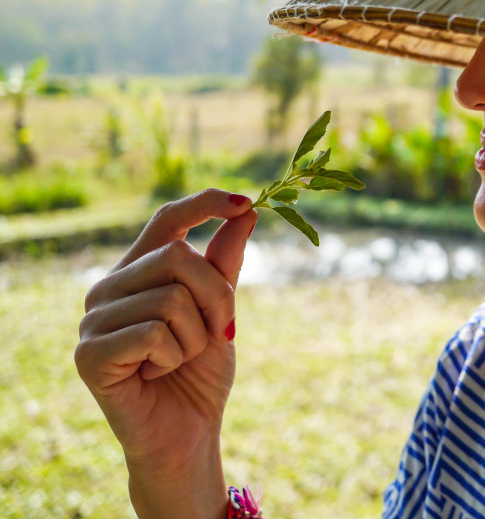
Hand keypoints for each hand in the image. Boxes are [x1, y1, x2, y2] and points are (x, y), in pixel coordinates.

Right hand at [75, 189, 256, 515]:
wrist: (188, 433)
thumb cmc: (200, 371)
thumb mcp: (221, 310)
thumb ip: (226, 262)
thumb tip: (246, 209)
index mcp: (137, 270)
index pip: (166, 218)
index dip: (205, 204)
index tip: (246, 202)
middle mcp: (108, 288)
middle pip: (178, 257)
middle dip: (218, 296)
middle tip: (219, 332)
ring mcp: (93, 321)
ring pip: (171, 298)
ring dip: (195, 336)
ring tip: (179, 359)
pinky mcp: (88, 355)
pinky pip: (154, 333)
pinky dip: (173, 357)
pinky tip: (157, 375)